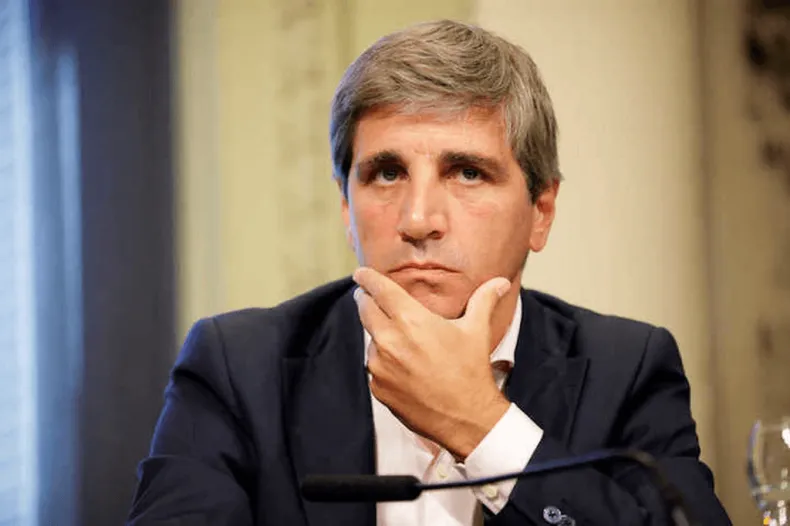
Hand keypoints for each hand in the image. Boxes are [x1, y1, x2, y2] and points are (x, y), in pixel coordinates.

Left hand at [353, 267, 512, 459]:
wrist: (466, 419)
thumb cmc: (471, 372)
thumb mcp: (477, 331)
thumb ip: (484, 300)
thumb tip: (501, 282)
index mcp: (411, 321)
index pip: (379, 290)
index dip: (367, 278)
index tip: (361, 274)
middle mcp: (390, 340)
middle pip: (365, 309)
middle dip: (366, 301)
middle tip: (370, 297)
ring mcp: (380, 366)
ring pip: (370, 339)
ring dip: (379, 335)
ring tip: (402, 342)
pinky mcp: (377, 387)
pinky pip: (374, 366)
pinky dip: (383, 362)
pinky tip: (403, 367)